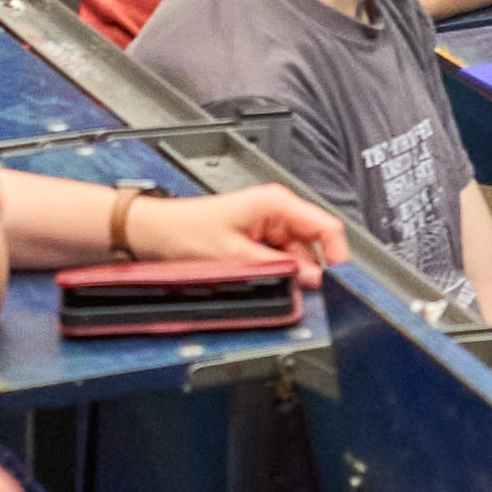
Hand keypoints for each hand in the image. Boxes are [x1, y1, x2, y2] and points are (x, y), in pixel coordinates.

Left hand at [140, 183, 343, 271]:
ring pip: (296, 258)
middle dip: (304, 271)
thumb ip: (279, 268)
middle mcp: (276, 211)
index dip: (337, 256)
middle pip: (312, 247)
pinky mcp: (257, 239)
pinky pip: (278, 260)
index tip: (337, 282)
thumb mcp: (236, 256)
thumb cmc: (183, 232)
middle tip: (285, 289)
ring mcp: (267, 225)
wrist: (153, 233)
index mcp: (276, 203)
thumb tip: (312, 279)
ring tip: (257, 279)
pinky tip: (254, 278)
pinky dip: (273, 274)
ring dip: (285, 274)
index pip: (327, 227)